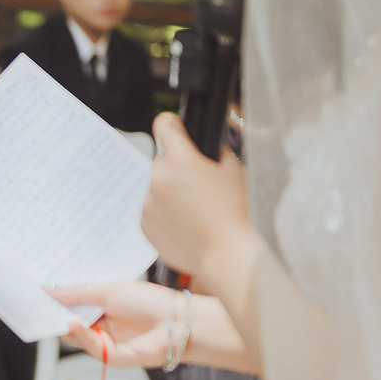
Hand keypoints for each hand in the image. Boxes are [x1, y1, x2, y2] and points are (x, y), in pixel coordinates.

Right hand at [50, 282, 178, 368]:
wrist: (177, 322)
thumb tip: (49, 290)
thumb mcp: (107, 290)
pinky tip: (72, 323)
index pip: (71, 304)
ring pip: (74, 336)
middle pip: (69, 321)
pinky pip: (87, 346)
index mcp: (102, 305)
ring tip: (51, 313)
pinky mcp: (109, 355)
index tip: (38, 294)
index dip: (55, 300)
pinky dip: (78, 334)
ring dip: (62, 324)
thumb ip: (75, 293)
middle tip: (35, 305)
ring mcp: (105, 340)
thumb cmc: (150, 302)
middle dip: (53, 314)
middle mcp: (101, 324)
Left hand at [143, 114, 253, 290]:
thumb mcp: (234, 171)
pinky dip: (164, 214)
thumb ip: (216, 154)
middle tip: (199, 187)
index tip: (174, 127)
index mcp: (180, 160)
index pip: (165, 127)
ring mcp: (148, 204)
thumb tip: (207, 149)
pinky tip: (187, 224)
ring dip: (169, 194)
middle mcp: (158, 179)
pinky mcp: (144, 225)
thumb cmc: (236, 215)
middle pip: (162, 163)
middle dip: (177, 170)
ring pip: (156, 189)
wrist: (226, 254)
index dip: (172, 125)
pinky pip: (152, 211)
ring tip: (196, 211)